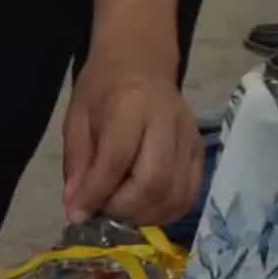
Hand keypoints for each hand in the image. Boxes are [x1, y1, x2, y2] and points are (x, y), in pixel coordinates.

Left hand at [61, 51, 201, 226]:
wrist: (142, 62)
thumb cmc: (104, 89)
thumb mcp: (77, 117)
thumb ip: (77, 162)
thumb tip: (76, 208)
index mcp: (130, 105)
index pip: (117, 159)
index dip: (96, 193)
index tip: (78, 213)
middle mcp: (167, 121)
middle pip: (153, 182)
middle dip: (123, 208)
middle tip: (102, 211)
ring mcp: (189, 138)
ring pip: (175, 194)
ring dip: (144, 215)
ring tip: (120, 210)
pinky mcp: (201, 152)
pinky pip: (189, 195)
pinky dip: (166, 212)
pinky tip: (144, 209)